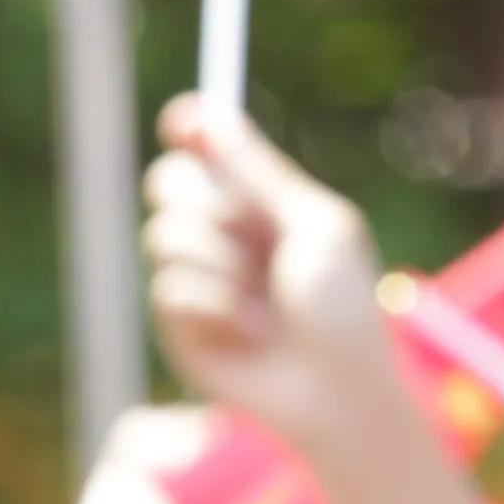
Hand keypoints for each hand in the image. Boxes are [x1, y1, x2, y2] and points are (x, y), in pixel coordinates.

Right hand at [140, 97, 409, 462]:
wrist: (332, 389)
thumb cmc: (340, 306)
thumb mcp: (313, 224)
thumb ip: (259, 172)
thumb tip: (208, 115)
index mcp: (261, 200)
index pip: (207, 149)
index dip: (188, 128)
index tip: (181, 121)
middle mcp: (223, 234)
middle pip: (168, 181)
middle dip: (198, 196)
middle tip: (236, 222)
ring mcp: (198, 277)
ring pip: (163, 233)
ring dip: (217, 260)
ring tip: (259, 297)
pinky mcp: (179, 324)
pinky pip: (168, 288)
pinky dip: (213, 306)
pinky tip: (245, 332)